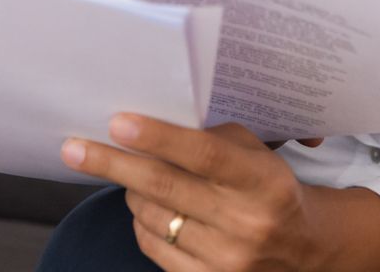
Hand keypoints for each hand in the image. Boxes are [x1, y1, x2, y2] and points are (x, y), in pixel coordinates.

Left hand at [61, 115, 379, 271]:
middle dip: (112, 164)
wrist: (306, 249)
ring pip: (153, 216)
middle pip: (165, 187)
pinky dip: (142, 222)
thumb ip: (211, 137)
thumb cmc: (269, 187)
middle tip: (74, 148)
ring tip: (127, 173)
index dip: (158, 137)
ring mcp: (228, 259)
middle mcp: (246, 223)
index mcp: (262, 181)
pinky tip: (145, 207)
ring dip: (130, 191)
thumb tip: (150, 122)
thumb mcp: (256, 154)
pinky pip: (155, 247)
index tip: (118, 122)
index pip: (203, 155)